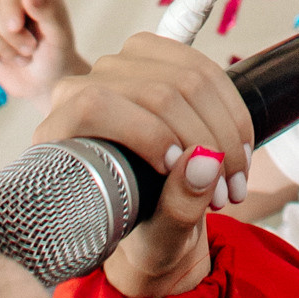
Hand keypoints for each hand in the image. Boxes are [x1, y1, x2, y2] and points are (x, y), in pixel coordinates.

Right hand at [0, 0, 79, 98]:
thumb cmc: (57, 53)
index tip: (17, 27)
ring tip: (22, 56)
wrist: (45, 78)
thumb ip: (48, 11)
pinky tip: (4, 57)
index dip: (9, 2)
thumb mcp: (60, 35)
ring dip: (1, 47)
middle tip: (31, 49)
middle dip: (9, 34)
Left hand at [36, 31, 253, 297]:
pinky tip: (239, 148)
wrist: (148, 219)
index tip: (180, 170)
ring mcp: (118, 68)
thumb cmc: (138, 231)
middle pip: (154, 91)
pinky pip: (205, 69)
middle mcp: (81, 90)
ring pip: (187, 77)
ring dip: (224, 129)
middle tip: (226, 192)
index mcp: (58, 133)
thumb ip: (177, 207)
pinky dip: (231, 110)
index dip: (144, 132)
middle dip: (204, 140)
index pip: (95, 106)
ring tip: (235, 177)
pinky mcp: (154, 58)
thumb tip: (206, 162)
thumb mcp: (155, 239)